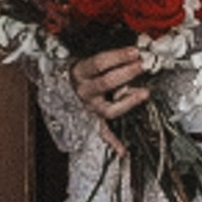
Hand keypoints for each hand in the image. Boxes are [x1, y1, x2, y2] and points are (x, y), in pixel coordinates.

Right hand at [70, 44, 149, 159]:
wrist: (57, 87)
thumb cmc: (79, 70)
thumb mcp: (87, 59)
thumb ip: (109, 57)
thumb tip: (135, 50)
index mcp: (79, 72)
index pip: (99, 63)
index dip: (118, 56)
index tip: (134, 52)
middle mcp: (83, 91)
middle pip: (106, 83)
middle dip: (127, 73)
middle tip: (142, 66)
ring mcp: (89, 108)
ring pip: (109, 108)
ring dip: (128, 102)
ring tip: (144, 93)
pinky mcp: (93, 121)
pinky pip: (104, 133)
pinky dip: (114, 143)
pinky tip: (123, 151)